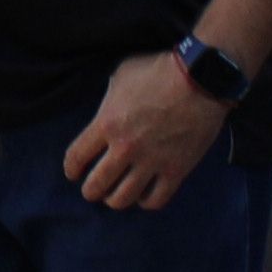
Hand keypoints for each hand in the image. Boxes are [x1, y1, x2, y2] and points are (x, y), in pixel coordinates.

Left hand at [63, 50, 232, 211]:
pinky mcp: (176, 171)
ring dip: (115, 200)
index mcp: (107, 124)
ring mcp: (151, 162)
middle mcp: (125, 148)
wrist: (201, 78)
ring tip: (116, 195)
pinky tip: (144, 195)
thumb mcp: (122, 76)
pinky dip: (145, 201)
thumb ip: (109, 98)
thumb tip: (106, 109)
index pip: (76, 158)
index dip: (71, 169)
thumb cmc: (159, 70)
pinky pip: (155, 200)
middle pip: (96, 186)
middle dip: (91, 190)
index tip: (73, 173)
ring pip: (123, 199)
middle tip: (94, 188)